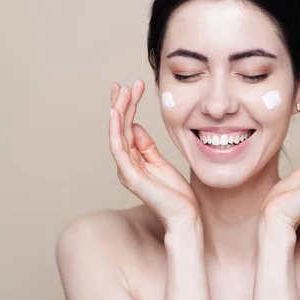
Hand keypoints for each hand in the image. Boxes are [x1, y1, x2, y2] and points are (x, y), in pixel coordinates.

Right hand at [109, 80, 198, 226]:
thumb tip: (135, 125)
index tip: (132, 87)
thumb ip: (146, 145)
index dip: (128, 107)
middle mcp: (126, 163)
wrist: (184, 214)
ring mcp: (126, 169)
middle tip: (123, 84)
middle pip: (120, 128)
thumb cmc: (174, 192)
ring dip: (119, 111)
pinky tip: (116, 113)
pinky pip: (119, 148)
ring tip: (122, 92)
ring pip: (117, 134)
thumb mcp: (160, 161)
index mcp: (133, 159)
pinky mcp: (130, 175)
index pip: (127, 127)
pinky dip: (116, 129)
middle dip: (121, 104)